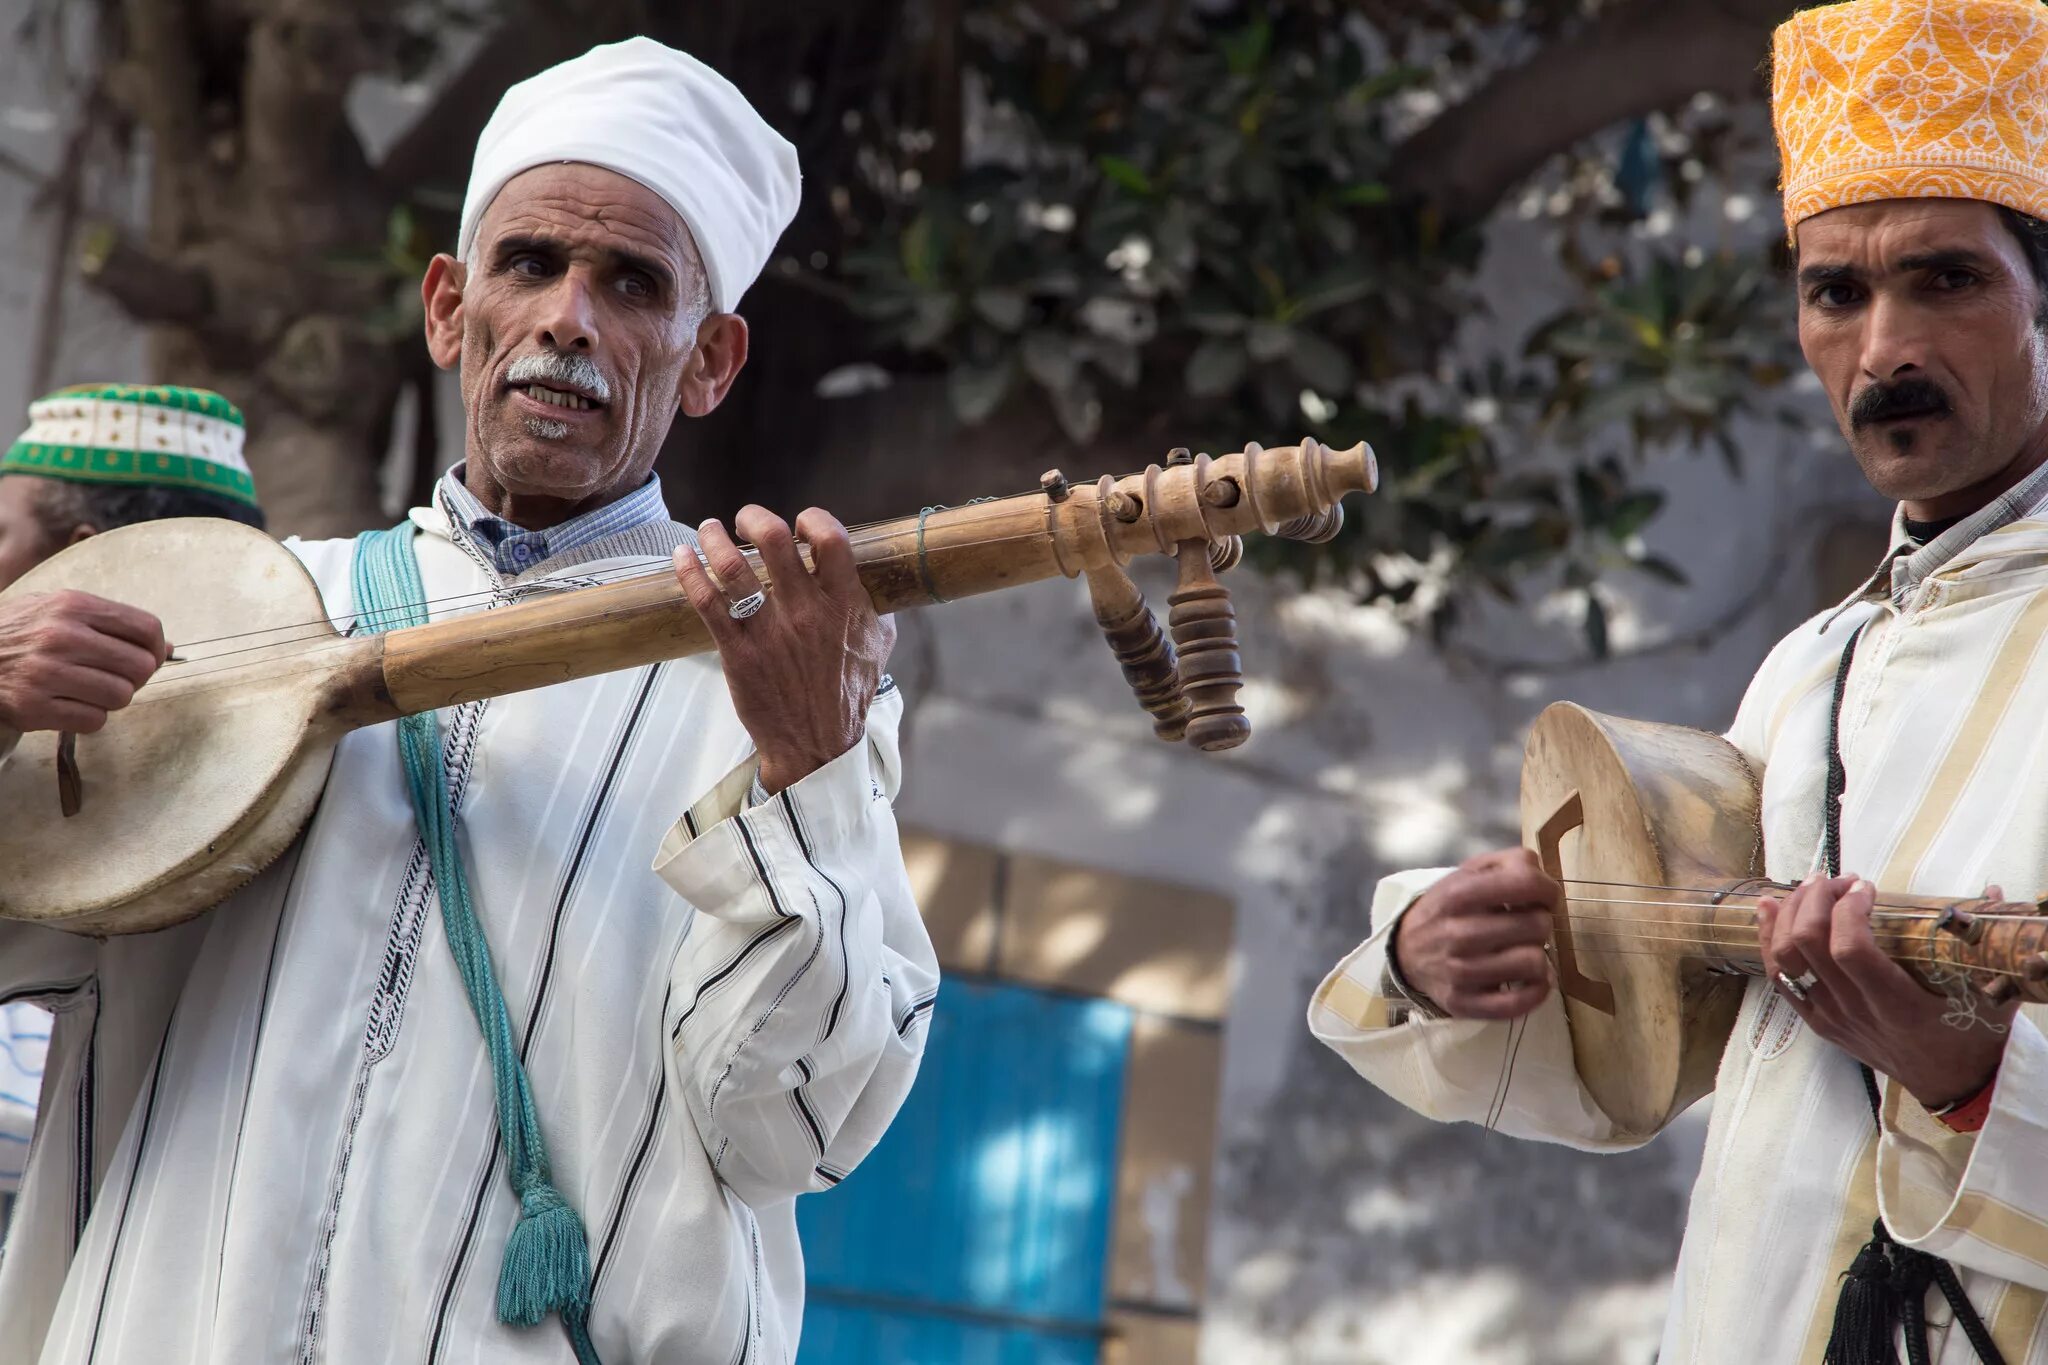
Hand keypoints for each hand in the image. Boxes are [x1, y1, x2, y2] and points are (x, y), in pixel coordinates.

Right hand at [0, 589, 167, 733]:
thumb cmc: (18, 632)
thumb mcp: (56, 608)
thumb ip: (109, 622)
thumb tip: (165, 647)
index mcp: (72, 605)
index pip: (146, 628)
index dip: (156, 647)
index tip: (150, 655)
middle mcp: (61, 637)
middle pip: (140, 666)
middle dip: (136, 676)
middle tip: (116, 675)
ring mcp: (46, 674)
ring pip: (121, 696)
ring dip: (112, 698)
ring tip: (89, 689)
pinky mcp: (34, 708)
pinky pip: (95, 720)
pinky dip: (90, 717)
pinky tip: (70, 704)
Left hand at [673, 505, 894, 794]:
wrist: (818, 744)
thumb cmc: (848, 692)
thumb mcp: (877, 643)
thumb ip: (870, 602)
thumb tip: (864, 570)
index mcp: (844, 604)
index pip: (830, 538)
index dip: (811, 519)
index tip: (800, 523)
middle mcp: (806, 612)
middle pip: (773, 540)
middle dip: (754, 517)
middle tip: (745, 521)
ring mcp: (769, 632)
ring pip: (731, 566)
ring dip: (714, 538)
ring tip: (710, 529)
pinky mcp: (738, 653)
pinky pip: (707, 603)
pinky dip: (690, 572)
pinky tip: (683, 557)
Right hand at [1391, 848, 1559, 1019]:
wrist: (1405, 952)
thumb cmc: (1448, 910)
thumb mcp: (1467, 874)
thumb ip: (1508, 863)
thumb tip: (1542, 876)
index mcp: (1458, 894)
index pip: (1525, 882)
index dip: (1547, 888)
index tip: (1543, 897)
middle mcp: (1457, 933)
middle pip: (1537, 925)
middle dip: (1541, 922)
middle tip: (1526, 925)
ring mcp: (1460, 972)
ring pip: (1534, 963)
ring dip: (1538, 955)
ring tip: (1522, 949)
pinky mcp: (1464, 1003)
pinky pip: (1520, 1003)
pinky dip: (1537, 990)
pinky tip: (1529, 978)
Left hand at [1758, 875, 2014, 1108]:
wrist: (1948, 1082)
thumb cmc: (1969, 1034)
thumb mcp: (1986, 992)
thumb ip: (1981, 942)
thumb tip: (1992, 892)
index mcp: (1895, 1004)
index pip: (1851, 949)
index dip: (1849, 909)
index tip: (1866, 886)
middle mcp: (1853, 1010)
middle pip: (1809, 945)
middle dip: (1817, 900)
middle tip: (1837, 879)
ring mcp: (1828, 1016)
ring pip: (1785, 957)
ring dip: (1791, 913)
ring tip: (1810, 885)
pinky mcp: (1814, 1019)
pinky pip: (1777, 976)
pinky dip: (1768, 938)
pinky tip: (1769, 908)